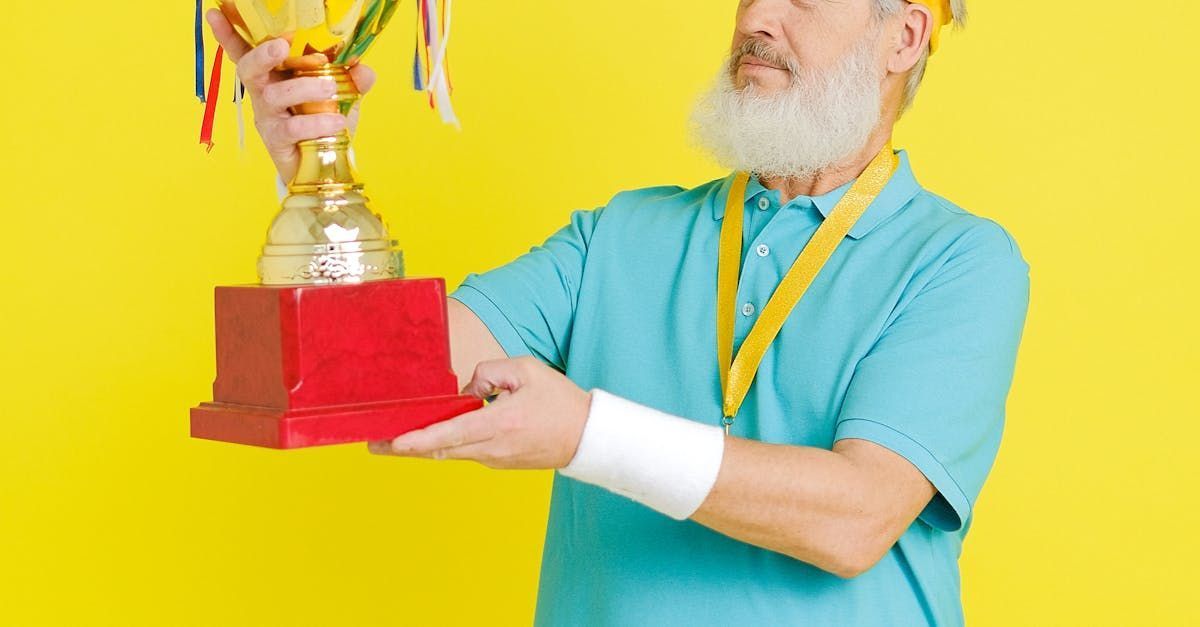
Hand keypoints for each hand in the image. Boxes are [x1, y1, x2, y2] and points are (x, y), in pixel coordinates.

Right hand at [205, 9, 376, 182]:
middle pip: (248, 68)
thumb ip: (351, 78)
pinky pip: (291, 128)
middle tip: (280, 47)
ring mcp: (267, 116)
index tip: (215, 14)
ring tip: (330, 89)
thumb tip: (362, 68)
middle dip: (261, 55)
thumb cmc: (324, 121)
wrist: (325, 162)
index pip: (247, 50)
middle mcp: (264, 91)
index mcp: (274, 73)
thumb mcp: (342, 95)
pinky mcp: (276, 140)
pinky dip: (316, 123)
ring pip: (273, 96)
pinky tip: (337, 121)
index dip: (229, 34)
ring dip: (303, 88)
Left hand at [368, 357, 592, 469]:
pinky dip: (445, 445)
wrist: (587, 437)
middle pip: (439, 450)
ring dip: (424, 446)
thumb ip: (489, 372)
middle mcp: (492, 447)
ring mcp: (495, 459)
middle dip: (405, 448)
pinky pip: (465, 452)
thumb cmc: (560, 401)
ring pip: (450, 453)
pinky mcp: (499, 462)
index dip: (417, 439)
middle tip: (374, 443)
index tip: (391, 442)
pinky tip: (431, 436)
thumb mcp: (526, 370)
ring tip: (393, 440)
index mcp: (498, 423)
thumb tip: (466, 390)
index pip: (449, 433)